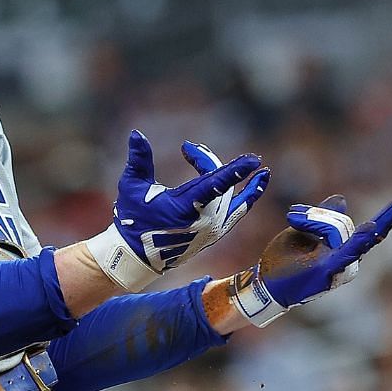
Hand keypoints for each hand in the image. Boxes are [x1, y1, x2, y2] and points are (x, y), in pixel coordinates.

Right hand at [85, 131, 269, 290]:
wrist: (139, 256)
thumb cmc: (134, 220)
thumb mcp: (132, 187)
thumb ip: (139, 160)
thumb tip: (136, 134)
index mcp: (185, 208)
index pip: (216, 185)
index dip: (235, 171)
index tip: (254, 160)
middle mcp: (205, 221)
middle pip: (220, 184)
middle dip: (206, 161)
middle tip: (189, 149)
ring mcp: (214, 230)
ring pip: (234, 198)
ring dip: (244, 181)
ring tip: (259, 169)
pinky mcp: (216, 233)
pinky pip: (238, 212)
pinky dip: (249, 198)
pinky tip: (258, 184)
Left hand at [227, 194, 391, 326]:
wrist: (263, 284)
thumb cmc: (283, 261)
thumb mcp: (302, 231)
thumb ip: (323, 216)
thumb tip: (341, 199)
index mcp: (343, 252)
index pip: (371, 231)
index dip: (389, 216)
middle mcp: (347, 261)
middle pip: (343, 222)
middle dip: (318, 214)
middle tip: (292, 215)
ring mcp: (340, 268)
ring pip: (338, 229)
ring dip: (313, 221)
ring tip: (292, 221)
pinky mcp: (328, 273)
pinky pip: (346, 252)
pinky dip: (360, 240)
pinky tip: (373, 229)